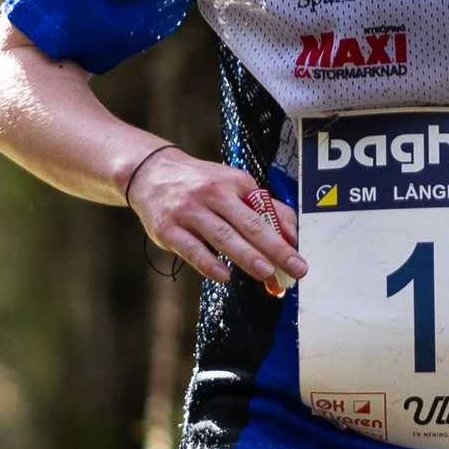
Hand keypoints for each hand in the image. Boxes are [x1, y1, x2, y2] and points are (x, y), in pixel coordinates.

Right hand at [128, 147, 304, 292]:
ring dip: (246, 255)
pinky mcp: (168, 228)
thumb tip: (292, 235)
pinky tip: (223, 275)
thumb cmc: (200, 184)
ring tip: (266, 272)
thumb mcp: (233, 184)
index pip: (265, 211)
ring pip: (222, 236)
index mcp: (234, 182)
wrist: (151, 173)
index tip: (298, 257)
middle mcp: (212, 194)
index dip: (283, 235)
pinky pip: (191, 248)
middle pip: (248, 224)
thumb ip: (264, 207)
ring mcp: (188, 211)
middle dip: (274, 248)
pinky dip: (208, 263)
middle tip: (293, 267)